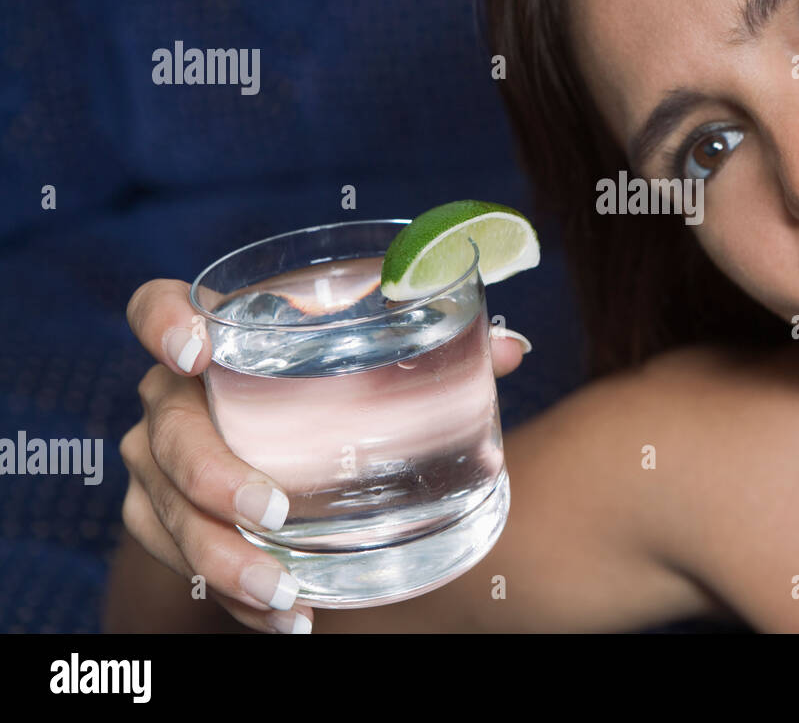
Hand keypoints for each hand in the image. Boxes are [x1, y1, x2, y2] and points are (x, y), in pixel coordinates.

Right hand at [118, 278, 529, 632]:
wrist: (276, 442)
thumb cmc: (329, 383)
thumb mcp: (370, 354)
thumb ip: (435, 341)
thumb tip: (513, 348)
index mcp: (218, 339)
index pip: (157, 308)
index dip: (163, 322)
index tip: (199, 351)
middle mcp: (173, 399)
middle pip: (168, 434)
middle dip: (213, 477)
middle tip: (275, 511)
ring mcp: (160, 464)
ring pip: (167, 513)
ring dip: (222, 559)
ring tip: (284, 591)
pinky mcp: (166, 520)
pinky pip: (182, 565)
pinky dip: (234, 597)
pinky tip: (289, 618)